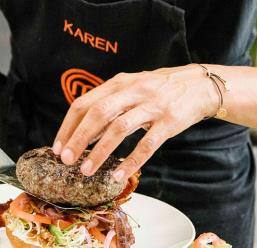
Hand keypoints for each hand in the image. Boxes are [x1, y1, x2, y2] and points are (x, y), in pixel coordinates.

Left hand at [53, 64, 218, 181]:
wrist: (198, 84)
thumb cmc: (159, 88)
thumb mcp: (132, 87)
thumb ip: (109, 104)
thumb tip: (83, 132)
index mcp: (119, 82)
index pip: (85, 102)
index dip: (69, 125)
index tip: (58, 147)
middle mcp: (133, 90)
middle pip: (98, 113)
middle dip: (78, 138)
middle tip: (66, 160)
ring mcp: (151, 105)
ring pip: (119, 127)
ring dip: (99, 151)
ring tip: (86, 170)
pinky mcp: (169, 121)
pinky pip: (147, 144)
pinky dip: (131, 161)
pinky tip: (119, 175)